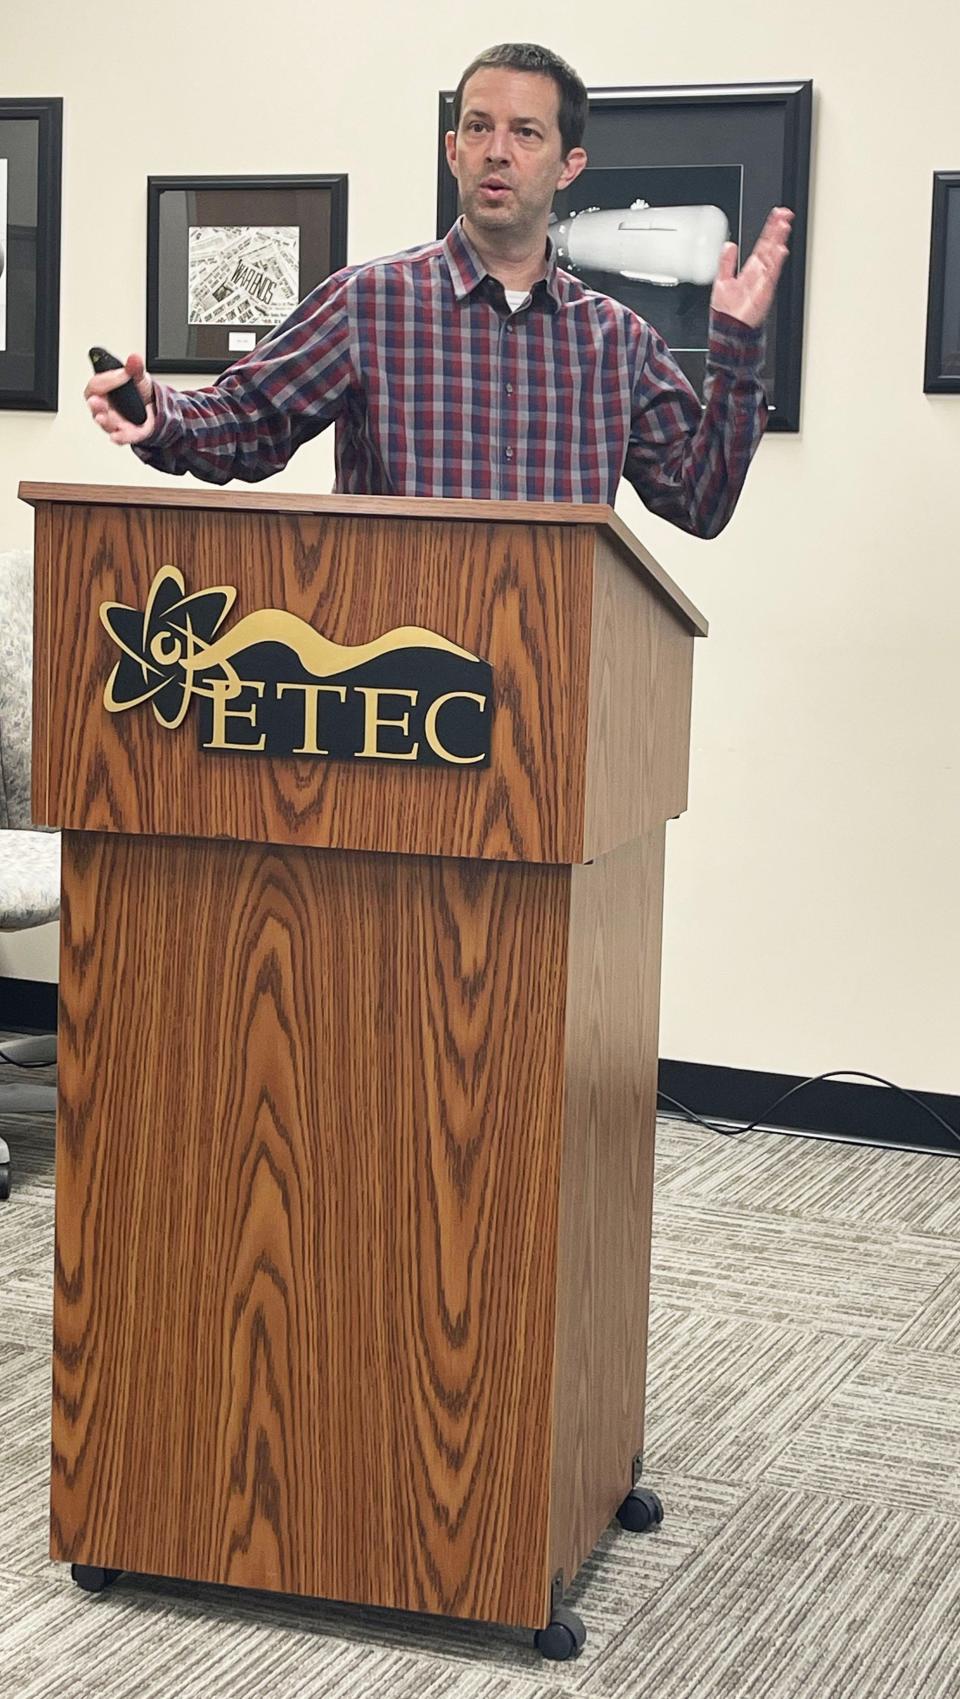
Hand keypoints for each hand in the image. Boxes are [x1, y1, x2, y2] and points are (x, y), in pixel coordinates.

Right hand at [84, 353, 156, 445]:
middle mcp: (105, 406)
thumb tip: (134, 358)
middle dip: (95, 404)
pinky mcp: (124, 433)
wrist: (155, 408)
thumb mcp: (139, 377)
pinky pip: (120, 437)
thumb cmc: (139, 392)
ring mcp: (113, 421)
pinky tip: (117, 437)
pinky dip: (119, 437)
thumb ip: (134, 369)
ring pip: (105, 423)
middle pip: (94, 406)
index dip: (106, 380)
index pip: (96, 385)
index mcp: (104, 390)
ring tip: (102, 417)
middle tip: (97, 401)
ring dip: (103, 421)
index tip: (122, 374)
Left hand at [711, 207, 793, 329]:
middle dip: (778, 230)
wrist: (728, 331)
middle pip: (770, 246)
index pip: (762, 244)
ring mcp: (763, 282)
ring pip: (773, 256)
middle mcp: (759, 273)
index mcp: (750, 269)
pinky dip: (775, 263)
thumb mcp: (722, 280)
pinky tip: (779, 250)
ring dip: (779, 241)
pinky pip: (771, 274)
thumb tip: (730, 244)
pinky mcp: (763, 292)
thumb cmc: (726, 312)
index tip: (776, 215)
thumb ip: (726, 262)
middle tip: (785, 213)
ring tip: (784, 226)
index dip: (769, 229)